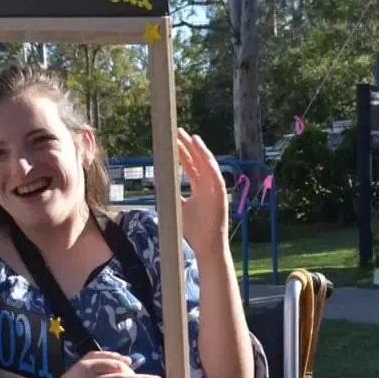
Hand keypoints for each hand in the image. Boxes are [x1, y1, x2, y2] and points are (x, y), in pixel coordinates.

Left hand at [177, 128, 228, 254]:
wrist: (205, 246)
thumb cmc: (192, 231)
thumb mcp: (176, 207)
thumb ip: (170, 194)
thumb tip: (158, 181)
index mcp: (199, 189)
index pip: (190, 167)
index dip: (183, 153)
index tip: (173, 141)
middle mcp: (208, 186)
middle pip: (198, 162)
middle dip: (188, 147)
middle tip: (178, 132)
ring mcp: (215, 190)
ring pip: (208, 165)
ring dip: (200, 151)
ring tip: (191, 137)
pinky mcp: (220, 195)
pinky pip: (215, 175)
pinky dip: (209, 162)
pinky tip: (202, 152)